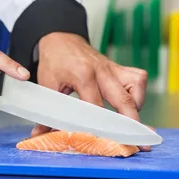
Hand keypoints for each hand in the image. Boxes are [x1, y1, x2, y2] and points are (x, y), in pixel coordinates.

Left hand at [33, 33, 148, 148]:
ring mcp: (113, 68)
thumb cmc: (54, 61)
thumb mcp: (47, 84)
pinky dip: (138, 93)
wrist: (61, 37)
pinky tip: (130, 104)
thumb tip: (39, 135)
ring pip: (137, 85)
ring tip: (130, 121)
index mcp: (83, 75)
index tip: (103, 141)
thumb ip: (47, 112)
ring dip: (136, 106)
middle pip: (123, 99)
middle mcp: (102, 71)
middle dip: (131, 122)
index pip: (96, 107)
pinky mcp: (119, 68)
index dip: (99, 126)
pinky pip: (138, 78)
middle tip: (138, 141)